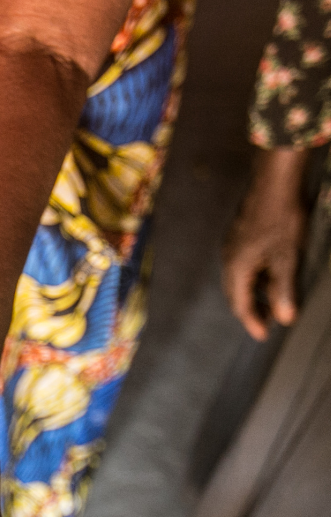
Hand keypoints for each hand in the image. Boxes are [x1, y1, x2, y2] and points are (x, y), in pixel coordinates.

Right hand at [223, 147, 307, 340]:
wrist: (274, 181)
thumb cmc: (281, 217)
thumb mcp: (287, 257)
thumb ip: (284, 289)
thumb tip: (285, 317)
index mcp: (237, 268)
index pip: (241, 304)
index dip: (253, 321)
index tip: (264, 335)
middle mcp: (229, 260)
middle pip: (236, 294)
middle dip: (250, 310)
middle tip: (266, 322)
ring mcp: (231, 247)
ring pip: (239, 279)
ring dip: (252, 294)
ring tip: (269, 301)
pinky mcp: (238, 237)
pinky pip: (241, 266)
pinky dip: (253, 278)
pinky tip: (267, 275)